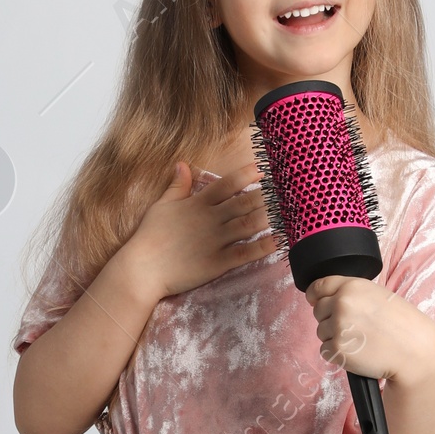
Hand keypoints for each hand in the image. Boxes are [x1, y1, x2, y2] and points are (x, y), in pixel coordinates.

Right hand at [122, 160, 279, 301]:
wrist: (142, 269)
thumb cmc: (149, 236)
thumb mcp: (161, 205)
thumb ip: (176, 185)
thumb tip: (182, 164)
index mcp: (199, 203)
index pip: (230, 182)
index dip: (250, 173)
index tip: (267, 167)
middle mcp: (211, 219)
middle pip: (246, 201)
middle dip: (268, 193)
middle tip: (289, 188)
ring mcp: (216, 240)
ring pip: (250, 224)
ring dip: (272, 216)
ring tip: (291, 209)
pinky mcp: (218, 262)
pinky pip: (246, 253)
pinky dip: (264, 246)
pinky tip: (281, 240)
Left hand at [305, 274, 434, 386]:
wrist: (414, 351)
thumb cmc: (402, 325)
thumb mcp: (379, 295)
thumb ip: (353, 294)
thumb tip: (326, 298)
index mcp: (352, 286)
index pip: (318, 286)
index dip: (315, 295)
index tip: (314, 300)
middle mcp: (342, 303)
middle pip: (318, 311)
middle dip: (330, 318)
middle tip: (353, 327)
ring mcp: (338, 326)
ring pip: (321, 331)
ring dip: (334, 337)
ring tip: (359, 340)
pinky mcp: (337, 349)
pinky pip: (325, 350)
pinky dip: (337, 354)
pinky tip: (357, 352)